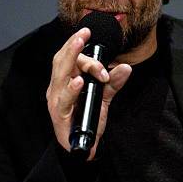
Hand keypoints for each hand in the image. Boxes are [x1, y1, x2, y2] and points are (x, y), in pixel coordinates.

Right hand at [46, 27, 131, 159]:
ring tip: (79, 45)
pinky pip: (64, 99)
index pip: (68, 57)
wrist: (84, 148)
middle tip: (84, 32)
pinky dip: (71, 89)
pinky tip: (79, 81)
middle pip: (62, 61)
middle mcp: (57, 87)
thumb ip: (113, 83)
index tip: (91, 36)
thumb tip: (126, 67)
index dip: (79, 45)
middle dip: (72, 45)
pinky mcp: (59, 115)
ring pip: (60, 75)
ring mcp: (56, 100)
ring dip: (71, 58)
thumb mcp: (104, 98)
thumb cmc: (88, 119)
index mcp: (65, 80)